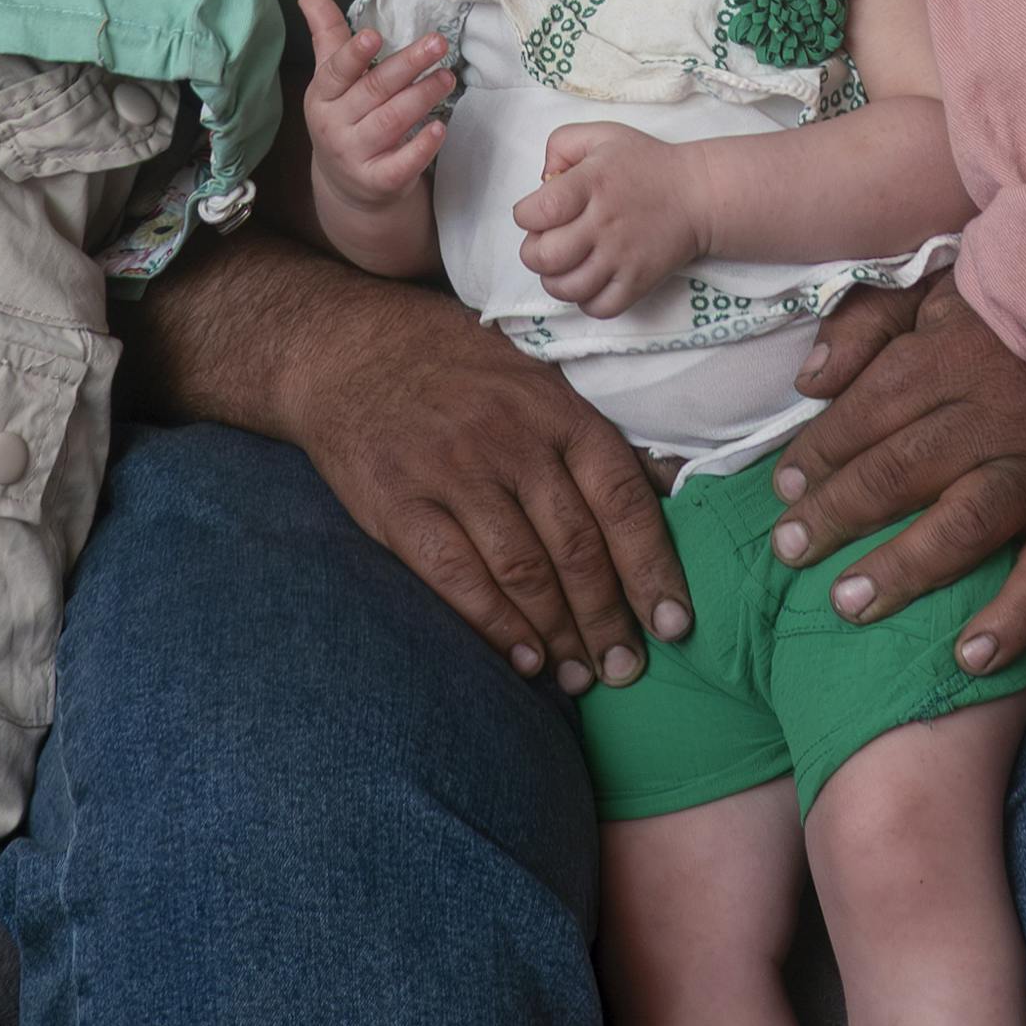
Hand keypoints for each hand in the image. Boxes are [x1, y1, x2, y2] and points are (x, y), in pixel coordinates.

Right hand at [274, 263, 694, 696]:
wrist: (350, 350)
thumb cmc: (458, 372)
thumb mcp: (536, 381)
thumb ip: (594, 439)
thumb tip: (673, 488)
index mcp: (556, 410)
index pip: (621, 498)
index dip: (653, 568)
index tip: (675, 625)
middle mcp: (510, 440)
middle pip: (576, 546)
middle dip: (608, 619)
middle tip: (628, 670)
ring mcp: (452, 471)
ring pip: (522, 570)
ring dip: (559, 634)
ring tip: (581, 675)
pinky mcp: (399, 503)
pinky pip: (457, 578)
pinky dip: (496, 627)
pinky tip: (524, 660)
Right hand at [297, 0, 447, 216]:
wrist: (347, 187)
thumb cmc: (344, 118)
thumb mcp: (330, 80)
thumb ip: (327, 35)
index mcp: (323, 95)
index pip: (336, 72)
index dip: (354, 55)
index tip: (374, 36)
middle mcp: (335, 125)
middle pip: (374, 91)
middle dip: (407, 66)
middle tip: (438, 43)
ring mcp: (356, 155)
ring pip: (392, 122)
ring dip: (422, 97)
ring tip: (447, 77)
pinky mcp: (379, 181)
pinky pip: (402, 164)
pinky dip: (422, 147)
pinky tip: (440, 129)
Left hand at [510, 122, 706, 316]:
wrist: (698, 194)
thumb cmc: (645, 164)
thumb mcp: (601, 135)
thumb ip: (560, 145)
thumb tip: (542, 181)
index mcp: (592, 183)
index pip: (538, 211)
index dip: (525, 216)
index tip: (535, 213)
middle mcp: (605, 223)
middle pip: (545, 257)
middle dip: (533, 252)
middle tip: (546, 241)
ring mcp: (622, 257)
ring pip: (567, 289)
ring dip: (554, 279)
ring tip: (564, 264)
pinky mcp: (638, 282)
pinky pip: (598, 308)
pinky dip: (586, 301)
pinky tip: (589, 280)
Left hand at [767, 273, 1025, 675]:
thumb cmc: (1001, 313)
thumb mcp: (926, 291)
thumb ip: (863, 327)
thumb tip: (808, 383)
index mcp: (953, 355)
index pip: (869, 411)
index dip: (819, 453)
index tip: (783, 490)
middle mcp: (999, 412)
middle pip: (903, 468)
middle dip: (838, 514)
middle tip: (789, 550)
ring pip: (964, 524)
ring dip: (903, 569)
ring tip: (848, 604)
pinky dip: (1015, 618)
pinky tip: (971, 657)